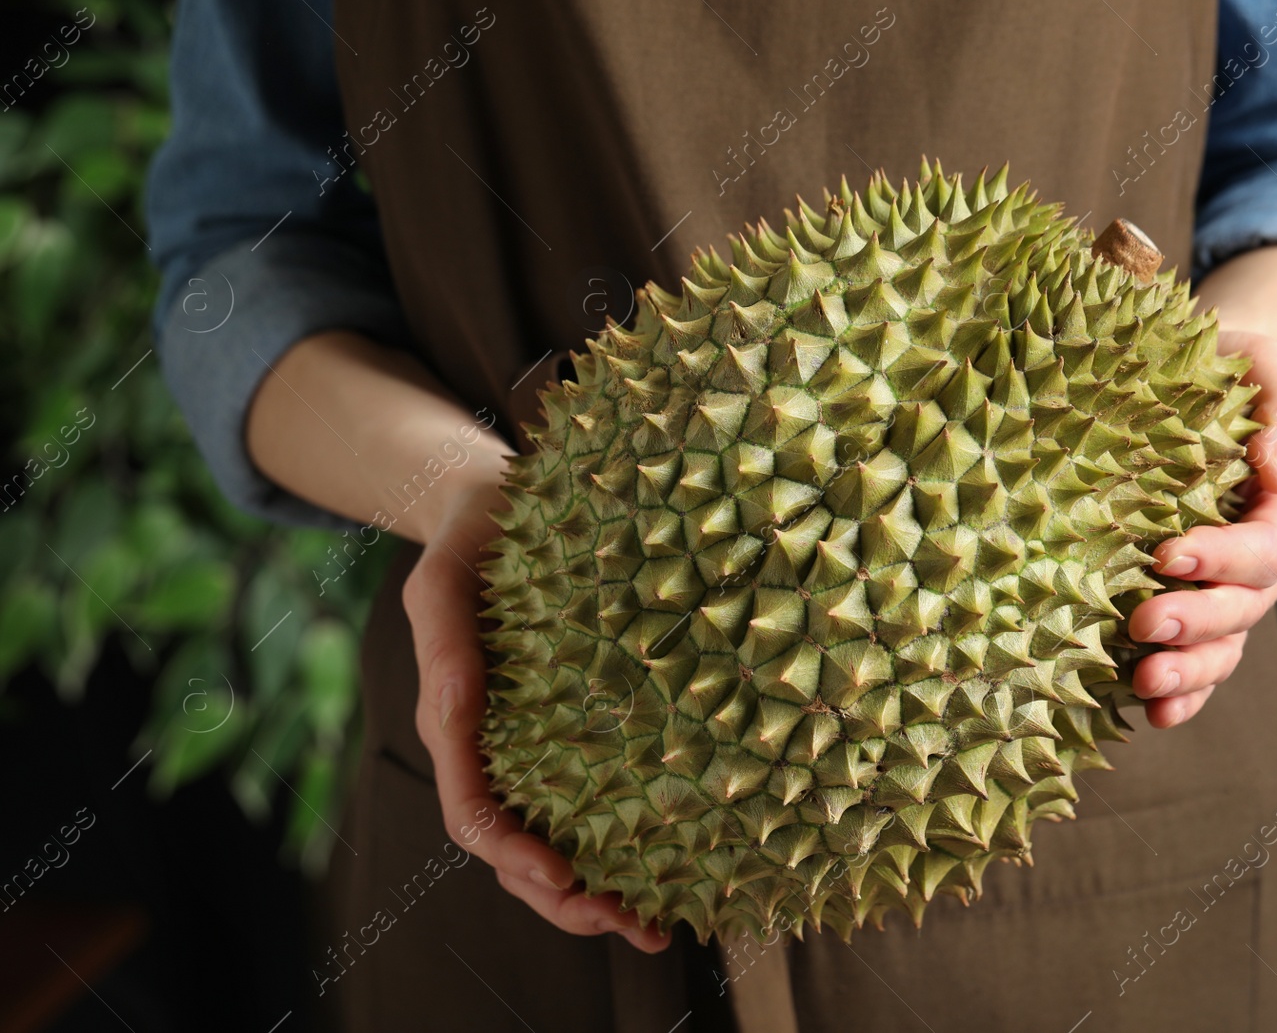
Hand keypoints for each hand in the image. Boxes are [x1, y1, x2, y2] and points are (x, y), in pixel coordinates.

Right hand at [404, 471, 671, 953]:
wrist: (496, 512)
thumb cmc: (470, 541)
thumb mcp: (441, 581)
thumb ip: (441, 643)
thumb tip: (456, 707)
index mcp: (455, 728)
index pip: (475, 816)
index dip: (515, 855)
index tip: (564, 874)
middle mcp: (494, 753)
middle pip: (517, 854)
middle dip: (568, 901)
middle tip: (635, 927)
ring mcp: (533, 749)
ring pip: (556, 842)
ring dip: (599, 892)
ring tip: (658, 925)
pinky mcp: (572, 732)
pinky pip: (592, 802)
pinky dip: (622, 843)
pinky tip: (672, 863)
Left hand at [1127, 329, 1276, 727]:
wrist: (1217, 395)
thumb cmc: (1233, 370)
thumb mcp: (1263, 364)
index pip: (1266, 543)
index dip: (1223, 556)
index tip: (1167, 555)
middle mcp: (1276, 562)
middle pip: (1246, 604)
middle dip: (1197, 620)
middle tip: (1142, 623)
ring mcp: (1244, 596)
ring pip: (1228, 646)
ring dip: (1190, 671)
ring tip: (1145, 684)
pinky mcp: (1209, 615)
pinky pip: (1207, 665)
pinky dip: (1186, 693)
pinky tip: (1153, 714)